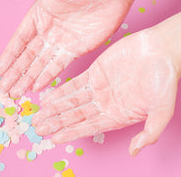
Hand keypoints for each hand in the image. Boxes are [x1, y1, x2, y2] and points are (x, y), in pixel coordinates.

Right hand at [0, 0, 164, 96]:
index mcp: (38, 16)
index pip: (19, 41)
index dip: (9, 56)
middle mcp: (47, 32)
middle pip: (27, 57)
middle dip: (15, 73)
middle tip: (5, 89)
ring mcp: (61, 43)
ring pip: (41, 64)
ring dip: (28, 79)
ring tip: (17, 92)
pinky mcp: (76, 50)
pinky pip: (59, 65)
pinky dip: (47, 76)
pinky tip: (37, 86)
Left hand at [32, 13, 180, 155]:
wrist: (161, 50)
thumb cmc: (164, 79)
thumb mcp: (161, 109)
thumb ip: (149, 132)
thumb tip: (135, 152)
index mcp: (117, 114)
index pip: (89, 127)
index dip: (70, 133)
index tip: (53, 139)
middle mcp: (105, 103)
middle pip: (76, 116)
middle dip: (56, 122)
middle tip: (38, 128)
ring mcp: (98, 87)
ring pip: (72, 100)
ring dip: (55, 108)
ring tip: (39, 115)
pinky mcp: (95, 71)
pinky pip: (74, 83)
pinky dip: (61, 90)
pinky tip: (49, 97)